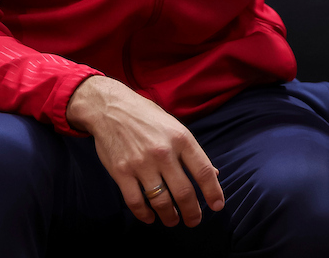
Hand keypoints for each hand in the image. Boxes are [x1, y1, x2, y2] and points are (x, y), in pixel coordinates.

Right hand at [66, 76, 224, 226]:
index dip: (213, 192)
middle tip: (194, 221)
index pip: (203, 170)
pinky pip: (135, 202)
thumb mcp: (175, 126)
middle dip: (192, 212)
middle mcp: (164, 152)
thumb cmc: (147, 116)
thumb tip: (213, 173)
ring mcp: (141, 163)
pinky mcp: (121, 172)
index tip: (217, 206)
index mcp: (181, 138)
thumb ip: (192, 151)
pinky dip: (144, 214)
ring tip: (173, 221)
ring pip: (160, 201)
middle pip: (183, 192)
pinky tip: (150, 217)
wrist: (110, 108)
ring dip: (169, 216)